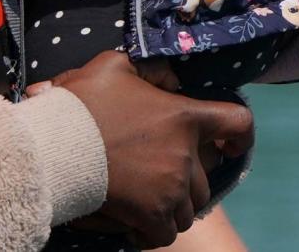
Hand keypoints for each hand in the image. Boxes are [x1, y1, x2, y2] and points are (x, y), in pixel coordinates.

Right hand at [50, 52, 253, 247]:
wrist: (58, 144)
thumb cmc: (85, 101)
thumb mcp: (115, 65)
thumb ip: (149, 68)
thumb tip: (171, 79)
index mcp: (184, 116)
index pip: (237, 123)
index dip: (240, 135)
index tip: (229, 146)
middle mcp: (185, 156)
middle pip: (204, 179)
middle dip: (184, 178)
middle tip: (154, 172)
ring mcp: (172, 189)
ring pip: (188, 209)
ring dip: (171, 205)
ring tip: (144, 197)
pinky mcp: (153, 217)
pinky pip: (167, 234)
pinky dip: (153, 230)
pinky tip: (134, 221)